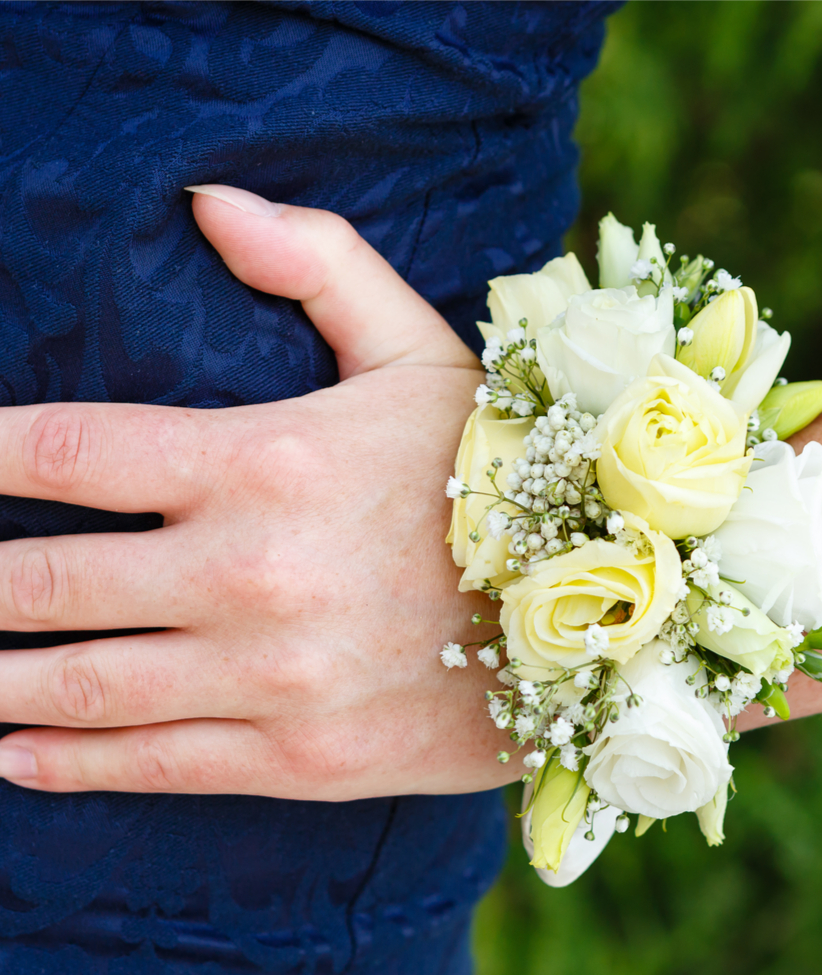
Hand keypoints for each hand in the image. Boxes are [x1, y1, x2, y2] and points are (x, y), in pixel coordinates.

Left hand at [0, 186, 517, 798]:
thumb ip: (320, 265)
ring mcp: (270, 680)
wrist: (603, 627)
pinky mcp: (299, 762)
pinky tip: (12, 751)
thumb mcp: (425, 355)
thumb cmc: (502, 481)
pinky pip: (148, 765)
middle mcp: (250, 575)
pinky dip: (61, 762)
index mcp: (266, 462)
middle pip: (38, 579)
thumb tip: (208, 202)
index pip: (62, 451)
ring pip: (75, 685)